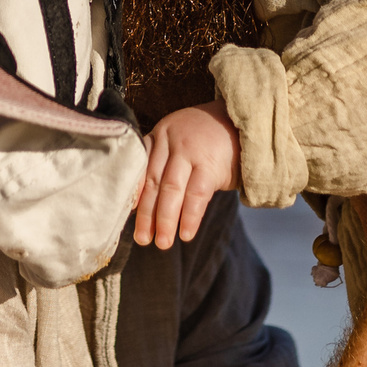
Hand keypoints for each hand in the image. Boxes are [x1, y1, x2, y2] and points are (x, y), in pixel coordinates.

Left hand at [135, 99, 238, 249]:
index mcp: (160, 135)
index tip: (127, 216)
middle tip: (143, 239)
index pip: (142, 168)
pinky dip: (190, 216)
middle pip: (154, 182)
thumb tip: (138, 202)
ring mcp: (191, 151)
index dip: (134, 194)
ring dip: (166, 219)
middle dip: (147, 214)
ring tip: (163, 243)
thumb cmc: (205, 139)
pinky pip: (197, 195)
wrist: (240, 122)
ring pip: (172, 190)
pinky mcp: (210, 165)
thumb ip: (160, 161)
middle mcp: (172, 141)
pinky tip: (186, 233)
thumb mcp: (178, 140)